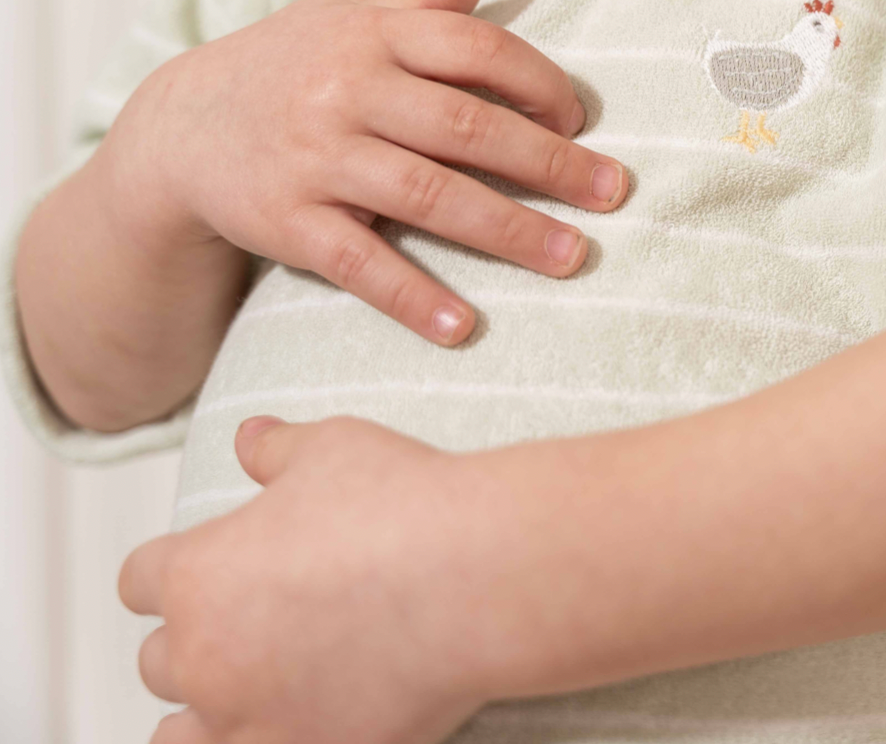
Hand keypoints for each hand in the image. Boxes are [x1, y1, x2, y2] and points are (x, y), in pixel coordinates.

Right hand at [102, 0, 626, 344]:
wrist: (180, 128)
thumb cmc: (298, 66)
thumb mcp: (354, 19)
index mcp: (375, 35)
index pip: (476, 48)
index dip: (539, 83)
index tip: (582, 121)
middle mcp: (347, 91)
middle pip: (466, 127)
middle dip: (548, 163)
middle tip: (613, 193)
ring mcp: (316, 159)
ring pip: (426, 196)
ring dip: (506, 231)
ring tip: (571, 258)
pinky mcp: (286, 223)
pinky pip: (358, 263)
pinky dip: (411, 295)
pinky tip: (462, 325)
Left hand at [122, 417, 488, 743]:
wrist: (478, 577)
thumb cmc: (407, 506)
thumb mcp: (333, 449)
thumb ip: (277, 450)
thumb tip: (250, 438)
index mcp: (197, 573)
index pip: (139, 580)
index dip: (172, 570)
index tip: (208, 567)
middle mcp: (204, 654)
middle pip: (159, 660)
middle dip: (198, 640)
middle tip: (249, 625)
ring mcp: (248, 716)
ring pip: (180, 735)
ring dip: (204, 712)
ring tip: (242, 697)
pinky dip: (255, 741)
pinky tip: (284, 725)